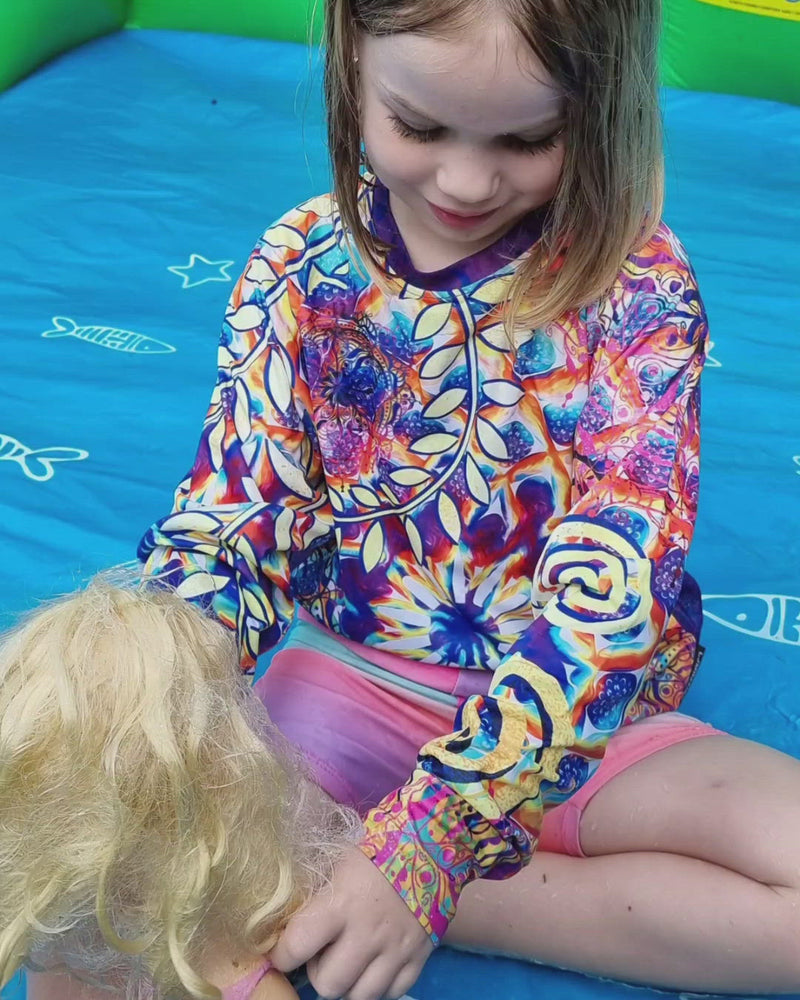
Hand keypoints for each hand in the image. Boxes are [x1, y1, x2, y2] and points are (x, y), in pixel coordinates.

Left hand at [270, 846, 432, 999]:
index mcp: (340, 904)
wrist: (429, 845)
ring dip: (349, 983)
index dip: (282, 955)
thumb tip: (286, 924)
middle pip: (328, 984)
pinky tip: (375, 964)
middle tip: (322, 953)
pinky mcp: (418, 958)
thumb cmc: (376, 850)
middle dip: (318, 972)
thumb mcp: (338, 864)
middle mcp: (366, 934)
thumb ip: (315, 897)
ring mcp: (395, 950)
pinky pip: (392, 993)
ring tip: (349, 961)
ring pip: (360, 996)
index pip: (296, 947)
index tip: (282, 952)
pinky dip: (380, 985)